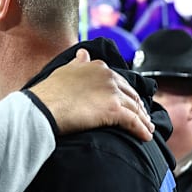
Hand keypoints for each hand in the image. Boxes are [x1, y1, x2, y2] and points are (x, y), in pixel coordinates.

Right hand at [29, 48, 153, 141]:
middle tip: (143, 117)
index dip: (125, 92)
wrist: (43, 107)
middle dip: (138, 106)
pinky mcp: (114, 110)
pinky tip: (145, 137)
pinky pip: (133, 121)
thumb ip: (77, 63)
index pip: (118, 80)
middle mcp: (108, 76)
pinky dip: (141, 130)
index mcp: (98, 67)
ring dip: (144, 119)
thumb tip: (83, 53)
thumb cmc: (49, 92)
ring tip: (147, 129)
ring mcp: (112, 93)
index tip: (128, 100)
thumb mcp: (64, 70)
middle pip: (131, 93)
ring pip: (135, 107)